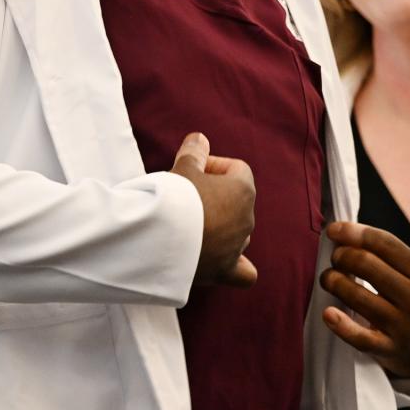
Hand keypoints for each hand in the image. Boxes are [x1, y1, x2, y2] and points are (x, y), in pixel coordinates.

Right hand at [172, 133, 257, 287]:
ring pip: (237, 231)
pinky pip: (243, 271)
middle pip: (236, 199)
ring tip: (187, 225)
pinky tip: (223, 261)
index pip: (237, 168)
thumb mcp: (182, 168)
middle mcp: (247, 219)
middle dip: (213, 195)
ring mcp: (238, 246)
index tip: (190, 170)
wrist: (162, 241)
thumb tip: (200, 139)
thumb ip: (194, 152)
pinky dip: (237, 266)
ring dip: (219, 225)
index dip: (213, 165)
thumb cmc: (175, 199)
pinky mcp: (226, 269)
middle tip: (182, 196)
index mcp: (243, 190)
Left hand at [318, 221, 409, 379]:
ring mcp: (404, 326)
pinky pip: (361, 338)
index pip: (385, 244)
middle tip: (336, 259)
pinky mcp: (392, 351)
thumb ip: (394, 258)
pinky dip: (341, 325)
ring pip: (358, 297)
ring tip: (329, 279)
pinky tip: (328, 313)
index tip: (334, 230)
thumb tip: (349, 235)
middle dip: (341, 256)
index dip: (353, 233)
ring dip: (334, 282)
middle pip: (367, 265)